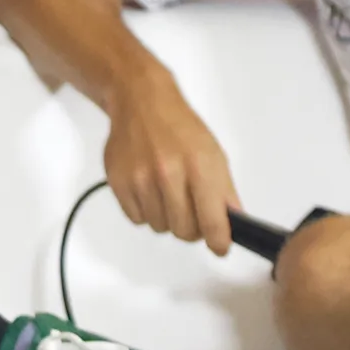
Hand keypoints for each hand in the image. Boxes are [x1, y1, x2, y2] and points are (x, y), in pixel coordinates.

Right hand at [103, 72, 240, 255]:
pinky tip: (149, 190)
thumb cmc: (182, 128)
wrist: (141, 102)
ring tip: (167, 193)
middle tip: (191, 213)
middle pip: (183, 231)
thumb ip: (224, 191)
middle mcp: (169, 174)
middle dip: (191, 228)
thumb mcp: (213, 153)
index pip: (212, 220)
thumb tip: (231, 225)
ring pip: (159, 227)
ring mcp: (140, 179)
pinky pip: (137, 219)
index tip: (219, 248)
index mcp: (199, 166)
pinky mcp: (118, 183)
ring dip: (166, 218)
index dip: (218, 241)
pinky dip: (145, 211)